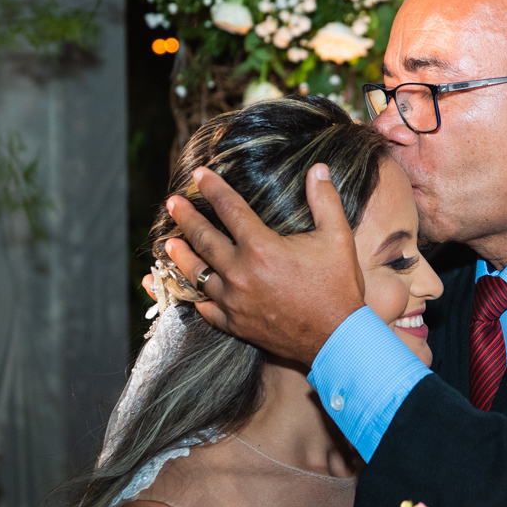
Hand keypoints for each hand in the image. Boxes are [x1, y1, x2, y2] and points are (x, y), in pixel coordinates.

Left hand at [162, 163, 365, 364]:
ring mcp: (233, 301)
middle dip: (186, 218)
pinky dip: (188, 297)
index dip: (212, 188)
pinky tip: (179, 289)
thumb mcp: (338, 237)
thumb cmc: (338, 286)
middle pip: (203, 239)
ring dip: (180, 256)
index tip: (199, 174)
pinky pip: (202, 309)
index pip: (229, 209)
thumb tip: (319, 168)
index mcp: (262, 248)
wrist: (337, 338)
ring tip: (169, 243)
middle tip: (173, 203)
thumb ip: (325, 200)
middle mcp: (240, 273)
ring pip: (195, 275)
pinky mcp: (234, 323)